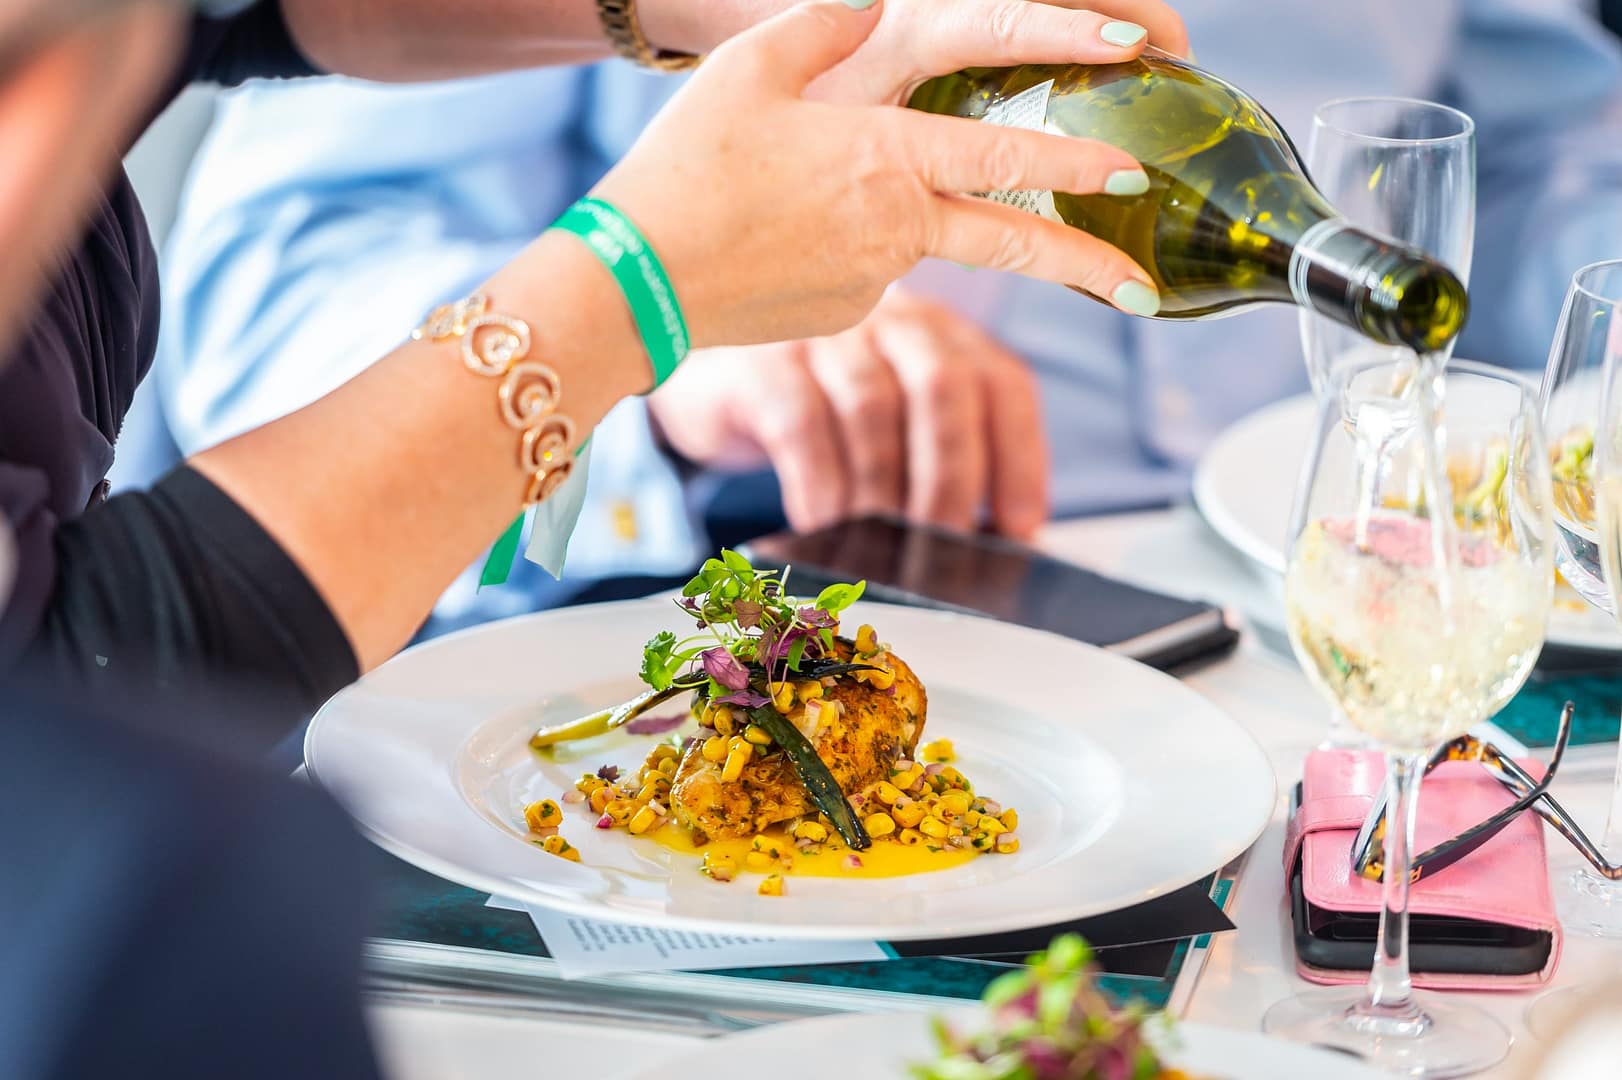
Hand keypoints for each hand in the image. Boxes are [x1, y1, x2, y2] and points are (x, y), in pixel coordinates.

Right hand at [594, 0, 1162, 352]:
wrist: (635, 282)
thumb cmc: (683, 172)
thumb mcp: (750, 71)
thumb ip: (825, 27)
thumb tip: (874, 5)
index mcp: (885, 157)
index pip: (1007, 155)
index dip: (1077, 159)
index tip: (1133, 171)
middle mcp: (895, 228)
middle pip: (1013, 246)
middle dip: (1088, 267)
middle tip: (1142, 290)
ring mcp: (871, 281)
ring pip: (923, 245)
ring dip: (917, 228)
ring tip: (818, 210)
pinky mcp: (842, 316)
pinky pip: (867, 271)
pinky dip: (847, 248)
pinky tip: (777, 234)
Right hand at [647, 290, 1048, 538]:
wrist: (706, 372)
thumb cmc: (816, 410)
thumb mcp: (887, 424)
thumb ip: (938, 464)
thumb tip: (991, 544)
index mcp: (942, 333)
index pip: (1003, 384)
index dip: (1022, 460)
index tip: (1020, 531)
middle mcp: (891, 317)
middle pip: (944, 388)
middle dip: (951, 482)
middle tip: (941, 550)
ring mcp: (823, 332)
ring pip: (872, 407)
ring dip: (881, 493)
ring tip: (878, 548)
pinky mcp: (761, 361)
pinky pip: (801, 425)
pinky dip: (819, 488)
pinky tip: (819, 524)